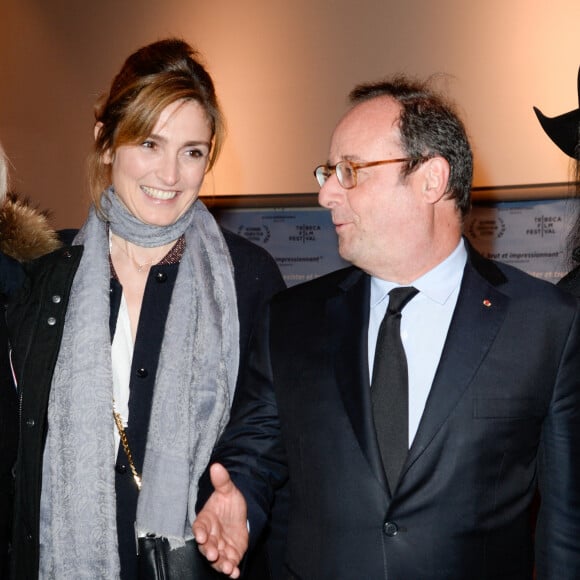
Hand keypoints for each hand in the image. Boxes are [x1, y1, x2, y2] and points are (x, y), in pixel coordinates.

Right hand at [193, 463, 248, 578]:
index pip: (199, 527)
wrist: (242, 514)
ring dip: (220, 564)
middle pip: (206, 546)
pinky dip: (231, 570)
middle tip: (213, 554)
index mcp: (206, 521)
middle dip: (209, 551)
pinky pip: (229, 564)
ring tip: (227, 567)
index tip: (202, 535)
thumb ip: (222, 481)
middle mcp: (211, 536)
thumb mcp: (228, 490)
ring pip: (217, 559)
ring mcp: (220, 547)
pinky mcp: (230, 554)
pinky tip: (235, 573)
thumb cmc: (229, 503)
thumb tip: (217, 465)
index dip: (200, 532)